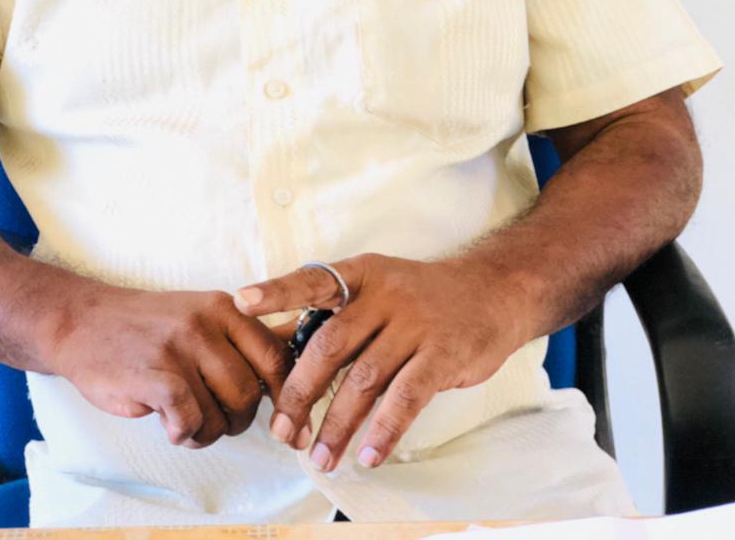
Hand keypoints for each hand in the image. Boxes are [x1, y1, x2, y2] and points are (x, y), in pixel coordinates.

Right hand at [46, 284, 293, 448]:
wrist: (82, 322)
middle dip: (236, 420)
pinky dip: (183, 432)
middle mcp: (206, 323)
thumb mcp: (199, 317)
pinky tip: (169, 425)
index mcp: (225, 308)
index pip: (275, 356)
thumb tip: (285, 387)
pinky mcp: (153, 374)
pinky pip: (189, 419)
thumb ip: (238, 343)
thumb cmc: (146, 329)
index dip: (284, 396)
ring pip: (220, 414)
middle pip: (250, 393)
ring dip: (206, 432)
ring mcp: (178, 347)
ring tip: (185, 423)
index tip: (281, 421)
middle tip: (213, 420)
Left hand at [233, 253, 526, 471]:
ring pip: (365, 379)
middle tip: (283, 431)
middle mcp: (385, 294)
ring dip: (338, 424)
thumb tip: (274, 348)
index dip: (277, 291)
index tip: (241, 300)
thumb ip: (333, 317)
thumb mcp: (376, 290)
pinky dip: (384, 430)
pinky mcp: (443, 354)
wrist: (492, 291)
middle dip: (301, 393)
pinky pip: (406, 398)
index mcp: (360, 276)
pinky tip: (368, 455)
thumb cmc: (419, 298)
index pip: (311, 280)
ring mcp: (416, 323)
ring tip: (320, 458)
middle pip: (330, 345)